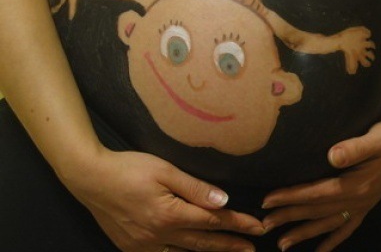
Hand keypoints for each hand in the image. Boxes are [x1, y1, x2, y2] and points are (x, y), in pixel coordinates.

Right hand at [61, 148, 263, 251]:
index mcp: (170, 214)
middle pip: (203, 242)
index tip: (257, 227)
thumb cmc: (128, 168)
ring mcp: (145, 245)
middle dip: (230, 244)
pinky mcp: (132, 247)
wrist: (90, 178)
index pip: (213, 220)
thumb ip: (194, 188)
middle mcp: (160, 236)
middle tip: (252, 248)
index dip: (237, 224)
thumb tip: (222, 201)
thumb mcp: (163, 170)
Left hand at [261, 116, 380, 251]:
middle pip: (316, 212)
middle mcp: (357, 200)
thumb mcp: (378, 138)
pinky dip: (333, 241)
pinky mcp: (365, 204)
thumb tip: (331, 155)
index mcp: (355, 184)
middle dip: (288, 218)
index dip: (290, 197)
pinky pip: (347, 228)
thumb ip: (355, 148)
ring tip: (283, 244)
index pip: (315, 194)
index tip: (267, 201)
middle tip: (264, 225)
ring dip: (304, 234)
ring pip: (328, 224)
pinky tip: (321, 251)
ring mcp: (362, 205)